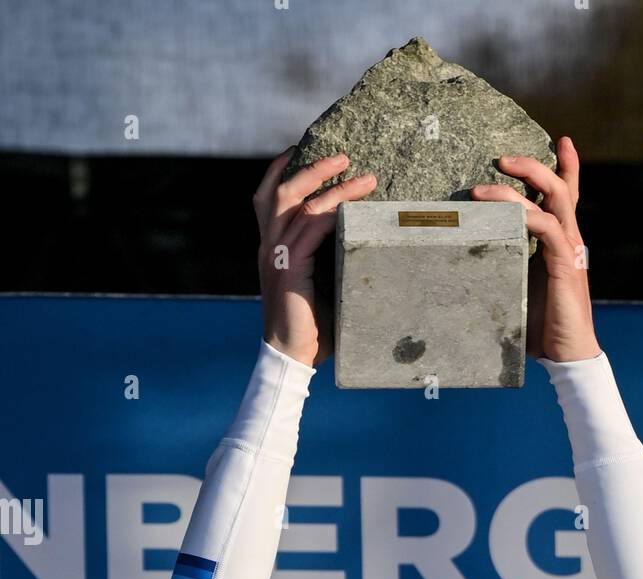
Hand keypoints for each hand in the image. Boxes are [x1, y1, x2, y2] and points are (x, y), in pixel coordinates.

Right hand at [253, 148, 376, 366]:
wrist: (290, 356)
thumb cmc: (308, 326)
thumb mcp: (312, 284)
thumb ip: (323, 259)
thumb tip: (356, 242)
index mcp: (269, 246)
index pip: (266, 195)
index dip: (281, 168)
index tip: (303, 149)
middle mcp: (268, 245)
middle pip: (282, 189)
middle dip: (313, 167)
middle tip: (344, 156)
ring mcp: (276, 255)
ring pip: (301, 204)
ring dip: (335, 186)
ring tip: (365, 178)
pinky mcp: (289, 268)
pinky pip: (312, 229)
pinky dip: (334, 213)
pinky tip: (356, 207)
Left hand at [470, 135, 599, 361]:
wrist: (567, 354)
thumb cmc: (540, 326)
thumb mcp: (518, 287)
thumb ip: (505, 268)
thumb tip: (470, 262)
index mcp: (559, 243)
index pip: (566, 197)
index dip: (568, 167)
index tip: (563, 141)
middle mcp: (568, 239)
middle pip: (558, 187)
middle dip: (532, 166)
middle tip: (502, 156)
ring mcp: (569, 250)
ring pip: (554, 200)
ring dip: (523, 185)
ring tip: (485, 186)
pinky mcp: (565, 265)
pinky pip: (549, 229)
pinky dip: (528, 217)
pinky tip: (508, 215)